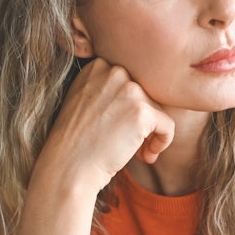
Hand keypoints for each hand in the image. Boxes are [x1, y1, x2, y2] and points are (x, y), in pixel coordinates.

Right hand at [36, 58, 174, 195]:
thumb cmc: (76, 143)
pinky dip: (163, 142)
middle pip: (147, 94)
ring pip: (158, 109)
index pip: (132, 82)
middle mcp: (113, 71)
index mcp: (98, 66)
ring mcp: (128, 89)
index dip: (131, 108)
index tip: (120, 129)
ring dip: (152, 133)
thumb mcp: (85, 102)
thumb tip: (146, 96)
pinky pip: (168, 125)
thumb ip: (110, 90)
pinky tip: (147, 156)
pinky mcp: (142, 111)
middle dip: (144, 120)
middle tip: (133, 145)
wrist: (67, 168)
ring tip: (139, 154)